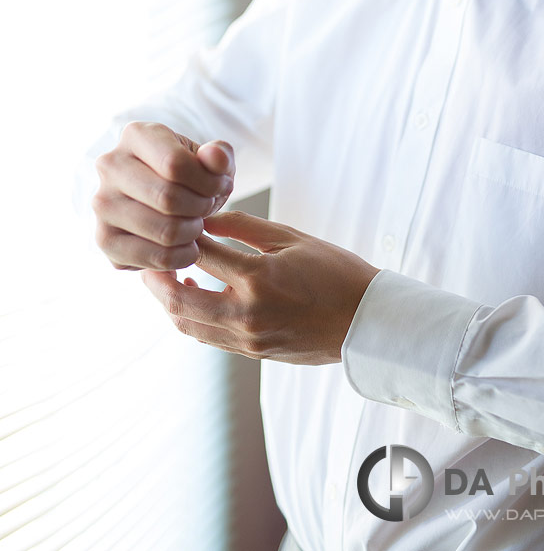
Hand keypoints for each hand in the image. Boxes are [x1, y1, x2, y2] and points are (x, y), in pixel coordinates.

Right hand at [93, 121, 233, 270]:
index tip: (219, 186)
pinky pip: (156, 259)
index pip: (175, 164)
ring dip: (193, 233)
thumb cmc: (191, 175)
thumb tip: (214, 156)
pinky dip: (182, 257)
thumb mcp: (211, 160)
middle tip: (208, 208)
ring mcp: (102, 204)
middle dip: (201, 208)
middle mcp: (110, 165)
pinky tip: (186, 245)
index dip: (208, 182)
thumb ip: (219, 155)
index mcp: (136, 135)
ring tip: (197, 225)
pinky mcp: (104, 240)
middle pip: (167, 198)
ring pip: (164, 231)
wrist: (164, 199)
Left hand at [141, 210, 379, 364]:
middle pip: (179, 299)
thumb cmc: (336, 273)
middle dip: (156, 279)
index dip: (183, 236)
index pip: (202, 254)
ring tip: (165, 278)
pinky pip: (208, 337)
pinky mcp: (252, 353)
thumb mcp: (293, 239)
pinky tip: (193, 297)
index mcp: (259, 279)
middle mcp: (247, 313)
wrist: (366, 322)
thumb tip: (207, 219)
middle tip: (149, 259)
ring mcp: (248, 339)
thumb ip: (246, 229)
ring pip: (188, 325)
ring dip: (169, 302)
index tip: (173, 222)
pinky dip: (192, 318)